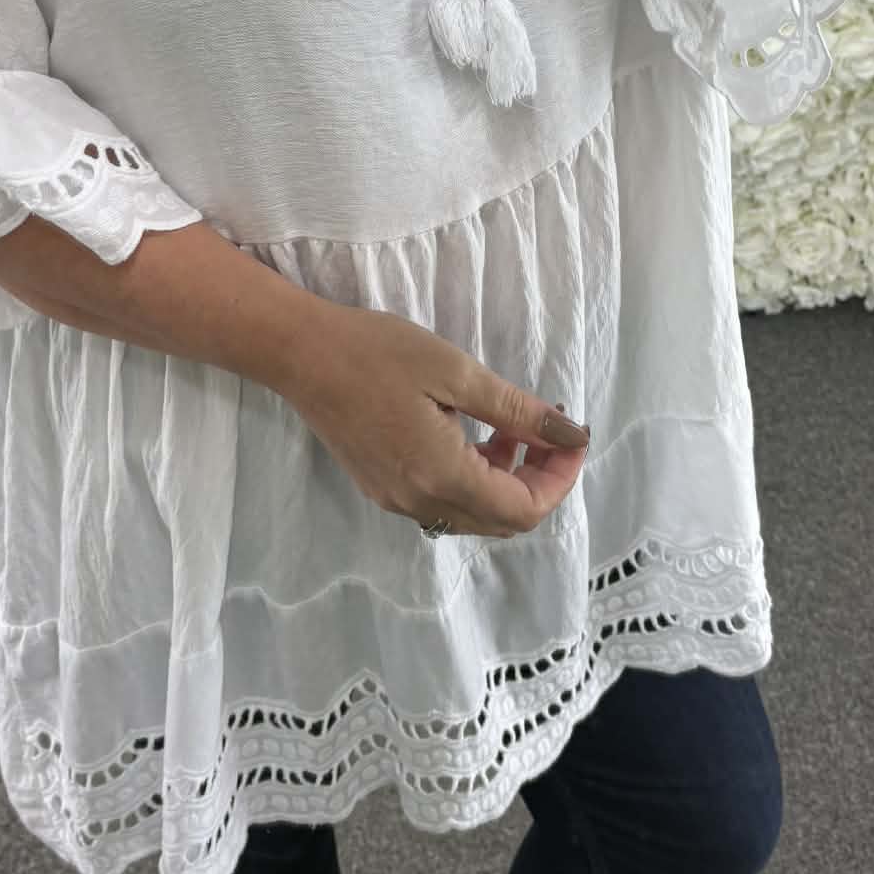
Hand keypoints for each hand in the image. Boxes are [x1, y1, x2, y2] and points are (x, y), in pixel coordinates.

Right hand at [279, 301, 590, 539]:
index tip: (572, 437)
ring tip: (512, 429)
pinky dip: (475, 479)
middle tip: (548, 432)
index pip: (523, 509)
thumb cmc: (378, 353)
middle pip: (502, 521)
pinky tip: (473, 436)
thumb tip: (570, 436)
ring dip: (506, 481)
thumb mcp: (457, 373)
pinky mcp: (383, 489)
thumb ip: (517, 411)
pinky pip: (446, 503)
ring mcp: (397, 501)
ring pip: (475, 515)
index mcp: (442, 477)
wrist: (300, 354)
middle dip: (538, 482)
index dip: (559, 479)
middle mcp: (420, 502)